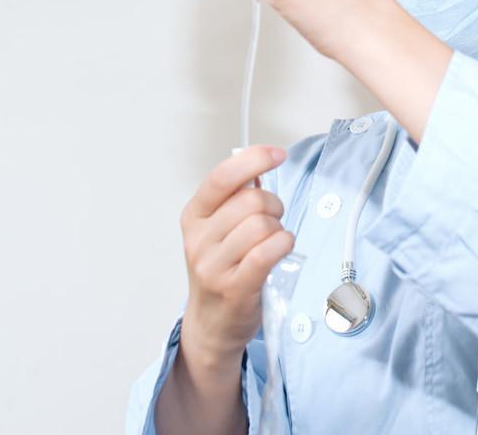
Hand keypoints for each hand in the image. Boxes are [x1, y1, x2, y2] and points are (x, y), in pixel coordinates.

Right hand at [179, 145, 294, 367]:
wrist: (211, 324)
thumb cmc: (222, 270)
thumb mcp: (217, 230)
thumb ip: (235, 200)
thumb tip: (261, 167)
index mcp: (194, 216)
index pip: (222, 177)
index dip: (254, 159)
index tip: (278, 154)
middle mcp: (199, 239)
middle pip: (251, 200)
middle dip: (274, 205)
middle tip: (274, 220)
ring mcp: (213, 265)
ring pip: (262, 225)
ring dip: (279, 229)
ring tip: (273, 242)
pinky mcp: (234, 287)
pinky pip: (266, 252)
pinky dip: (283, 244)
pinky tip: (282, 248)